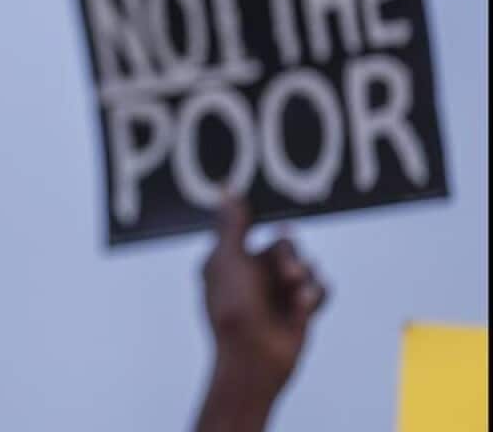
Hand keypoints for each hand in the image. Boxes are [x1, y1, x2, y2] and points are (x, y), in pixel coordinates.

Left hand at [194, 193, 327, 431]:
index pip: (250, 231)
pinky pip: (320, 286)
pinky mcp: (299, 308)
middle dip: (289, 257)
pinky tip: (304, 307)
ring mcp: (276, 292)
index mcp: (229, 260)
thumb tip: (228, 190)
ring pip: (305, 264)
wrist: (256, 359)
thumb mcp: (228, 260)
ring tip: (296, 294)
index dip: (264, 228)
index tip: (277, 226)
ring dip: (304, 277)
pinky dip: (315, 295)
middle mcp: (252, 274)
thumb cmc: (234, 308)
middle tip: (288, 273)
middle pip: (284, 245)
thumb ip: (232, 225)